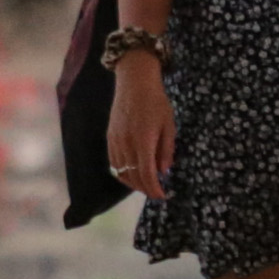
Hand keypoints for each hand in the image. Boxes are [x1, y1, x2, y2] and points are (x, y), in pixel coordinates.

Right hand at [107, 61, 174, 200]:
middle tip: (156, 192)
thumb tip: (163, 171)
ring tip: (145, 184)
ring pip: (122, 172)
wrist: (134, 82)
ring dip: (134, 183)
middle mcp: (126, 144)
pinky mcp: (110, 138)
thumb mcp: (169, 124)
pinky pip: (114, 163)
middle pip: (133, 177)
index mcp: (143, 140)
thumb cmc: (156, 101)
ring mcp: (115, 141)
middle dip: (145, 188)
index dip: (154, 189)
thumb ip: (166, 149)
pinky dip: (123, 173)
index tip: (162, 196)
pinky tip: (132, 173)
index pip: (147, 174)